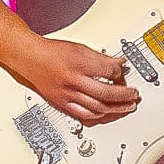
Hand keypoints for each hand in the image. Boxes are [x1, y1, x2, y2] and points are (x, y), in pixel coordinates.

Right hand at [13, 35, 139, 125]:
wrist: (29, 58)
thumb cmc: (51, 52)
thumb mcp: (79, 48)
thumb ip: (100, 57)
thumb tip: (118, 63)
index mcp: (78, 63)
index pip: (108, 71)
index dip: (120, 72)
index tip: (123, 71)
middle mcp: (73, 80)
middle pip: (106, 93)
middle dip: (124, 95)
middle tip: (134, 94)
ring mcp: (67, 94)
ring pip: (97, 107)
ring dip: (116, 109)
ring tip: (127, 107)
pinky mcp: (62, 103)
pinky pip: (83, 115)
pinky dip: (98, 115)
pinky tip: (106, 113)